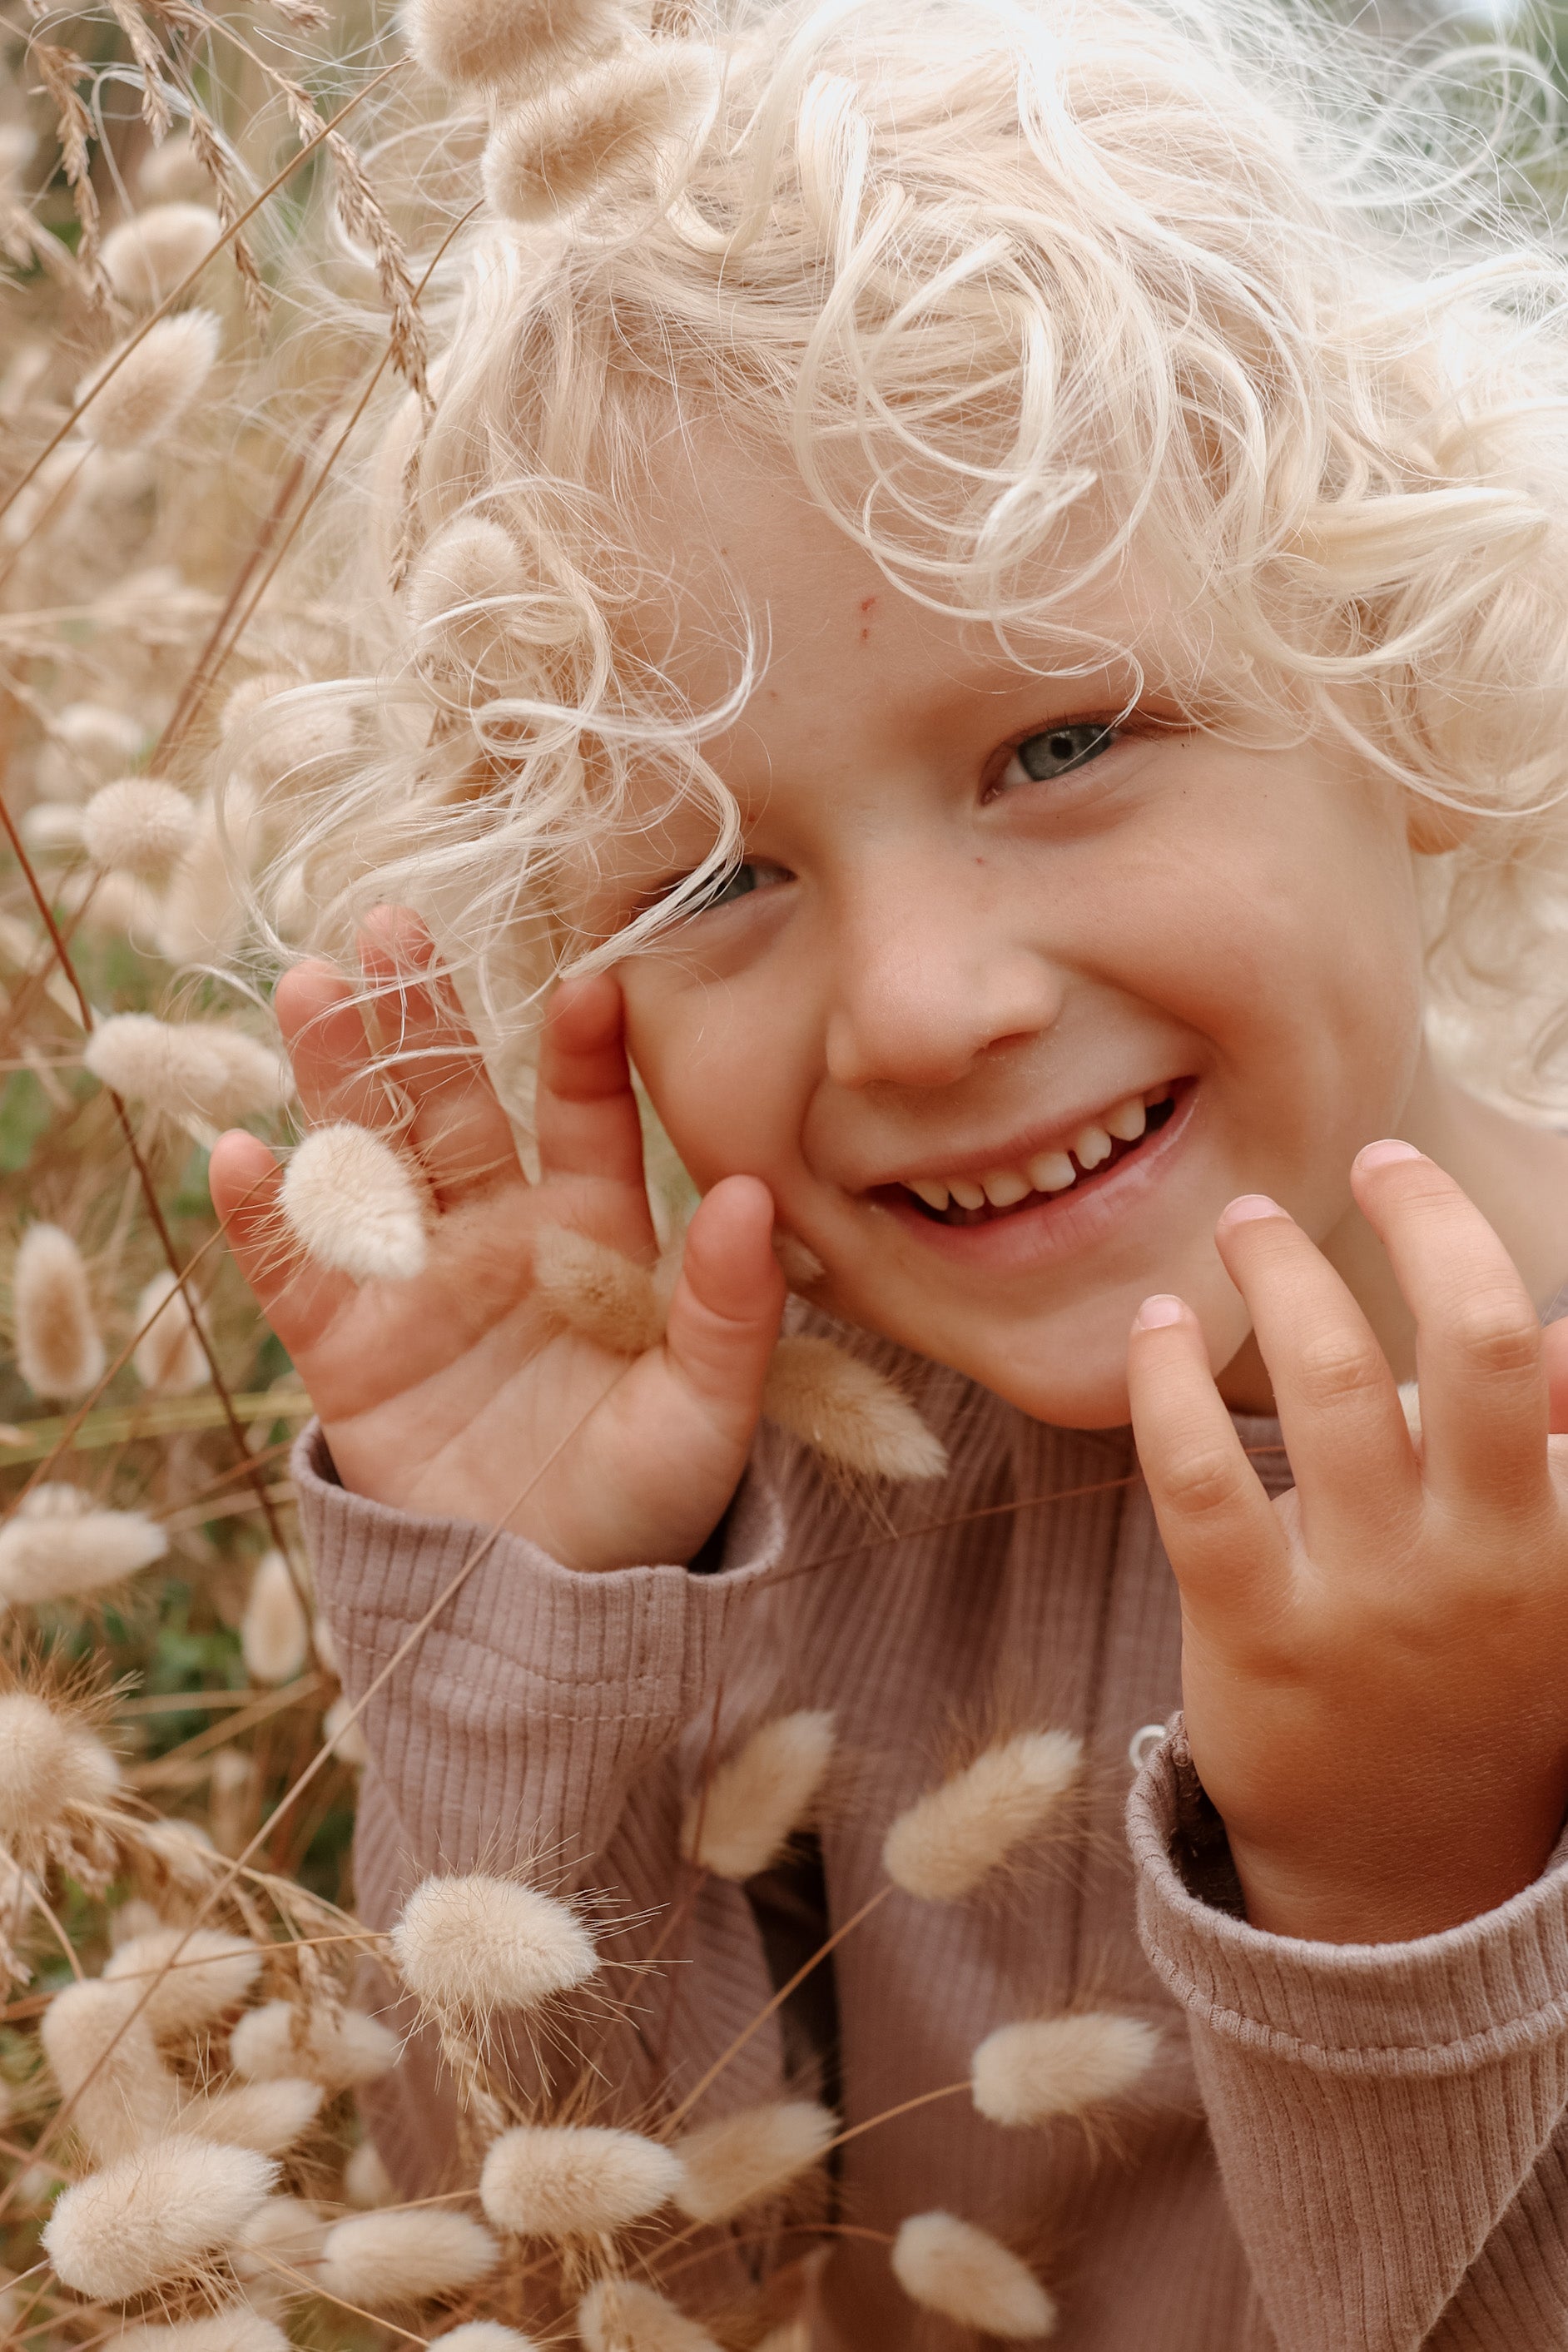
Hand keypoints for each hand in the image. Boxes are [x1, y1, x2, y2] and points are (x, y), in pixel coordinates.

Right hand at [210, 909, 784, 1572]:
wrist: (549, 1601)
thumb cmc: (646, 1498)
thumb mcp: (707, 1410)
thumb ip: (727, 1307)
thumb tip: (749, 1195)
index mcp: (594, 1233)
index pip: (585, 1117)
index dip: (582, 1051)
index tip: (590, 983)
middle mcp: (500, 1235)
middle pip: (454, 1105)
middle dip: (424, 1019)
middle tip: (391, 923)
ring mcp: (416, 1283)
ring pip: (370, 1156)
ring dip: (339, 1077)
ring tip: (311, 989)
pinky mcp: (347, 1349)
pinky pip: (299, 1272)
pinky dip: (268, 1218)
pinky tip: (245, 1153)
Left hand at [1127, 1141, 1567, 1942]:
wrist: (1407, 1881)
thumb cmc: (1477, 1691)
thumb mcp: (1545, 1580)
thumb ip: (1554, 1456)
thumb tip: (1559, 1337)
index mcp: (1550, 1536)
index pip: (1519, 1350)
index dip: (1458, 1231)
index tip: (1403, 1164)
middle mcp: (1471, 1561)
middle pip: (1460, 1347)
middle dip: (1412, 1223)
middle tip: (1356, 1162)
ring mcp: (1363, 1601)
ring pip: (1321, 1393)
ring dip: (1277, 1281)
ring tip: (1241, 1228)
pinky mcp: (1254, 1638)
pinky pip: (1199, 1482)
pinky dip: (1169, 1385)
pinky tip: (1155, 1326)